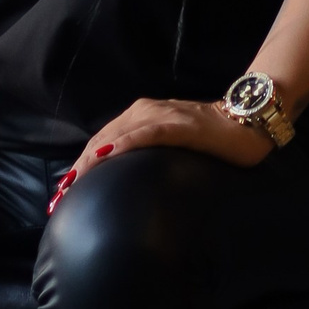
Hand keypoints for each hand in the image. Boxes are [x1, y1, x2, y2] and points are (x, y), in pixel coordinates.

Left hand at [50, 97, 268, 209]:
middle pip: (101, 140)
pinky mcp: (179, 125)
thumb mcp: (171, 144)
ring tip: (73, 183)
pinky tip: (106, 156)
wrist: (248, 121)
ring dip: (91, 160)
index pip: (102, 141)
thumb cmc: (211, 136)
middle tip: (60, 197)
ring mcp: (161, 116)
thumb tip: (128, 183)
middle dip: (78, 169)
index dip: (80, 166)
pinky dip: (124, 144)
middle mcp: (144, 111)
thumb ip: (148, 154)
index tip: (64, 192)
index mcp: (140, 115)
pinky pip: (146, 134)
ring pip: (116, 136)